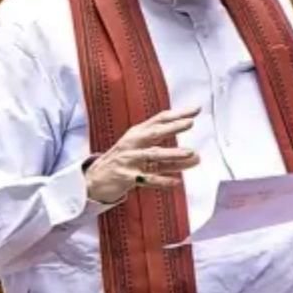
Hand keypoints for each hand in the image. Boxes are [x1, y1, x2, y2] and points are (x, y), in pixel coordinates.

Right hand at [84, 106, 201, 204]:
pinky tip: (176, 182)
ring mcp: (129, 159)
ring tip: (191, 153)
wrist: (95, 179)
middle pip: (154, 133)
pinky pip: (147, 179)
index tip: (196, 110)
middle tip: (190, 123)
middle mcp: (132, 143)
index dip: (177, 114)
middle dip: (172, 128)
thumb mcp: (144, 153)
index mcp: (137, 133)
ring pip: (153, 155)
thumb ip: (170, 154)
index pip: (159, 120)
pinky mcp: (126, 177)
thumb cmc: (125, 161)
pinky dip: (162, 181)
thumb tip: (197, 157)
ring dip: (172, 154)